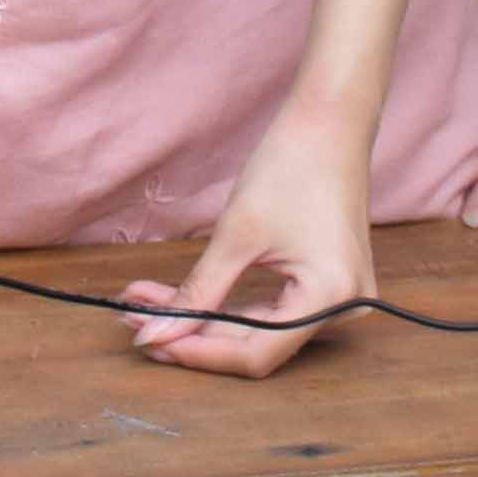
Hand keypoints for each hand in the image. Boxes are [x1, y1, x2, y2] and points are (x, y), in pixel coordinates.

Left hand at [121, 98, 375, 380]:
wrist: (330, 122)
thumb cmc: (290, 167)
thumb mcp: (236, 235)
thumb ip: (197, 294)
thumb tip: (154, 337)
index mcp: (330, 298)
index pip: (256, 354)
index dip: (199, 353)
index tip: (149, 341)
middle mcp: (343, 308)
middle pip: (255, 344)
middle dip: (192, 332)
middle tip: (135, 320)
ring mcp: (337, 299)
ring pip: (258, 330)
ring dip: (203, 319)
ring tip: (145, 304)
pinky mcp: (324, 286)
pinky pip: (271, 310)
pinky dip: (228, 305)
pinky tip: (181, 298)